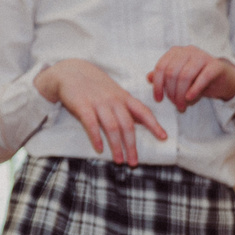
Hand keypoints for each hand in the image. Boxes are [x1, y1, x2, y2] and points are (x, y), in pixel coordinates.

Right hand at [36, 58, 166, 166]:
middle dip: (132, 145)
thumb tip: (143, 120)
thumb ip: (126, 106)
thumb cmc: (95, 85)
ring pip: (112, 127)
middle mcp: (114, 100)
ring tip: (119, 161)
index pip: (143, 111)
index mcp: (123, 97)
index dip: (154, 125)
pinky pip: (91, 124)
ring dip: (117, 146)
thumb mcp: (114, 92)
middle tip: (134, 162)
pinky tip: (99, 149)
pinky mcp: (82, 105)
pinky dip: (96, 138)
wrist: (71, 72)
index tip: (163, 137)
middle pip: (127, 125)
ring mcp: (98, 103)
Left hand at [148, 46, 234, 109]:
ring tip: (182, 106)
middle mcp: (188, 51)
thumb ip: (163, 77)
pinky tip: (190, 99)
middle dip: (171, 92)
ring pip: (185, 76)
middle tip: (175, 104)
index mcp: (176, 52)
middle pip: (172, 72)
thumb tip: (148, 77)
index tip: (158, 100)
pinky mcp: (215, 65)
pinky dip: (194, 90)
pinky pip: (202, 78)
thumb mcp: (178, 78)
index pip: (161, 67)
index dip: (157, 85)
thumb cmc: (197, 79)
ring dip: (181, 94)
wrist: (222, 79)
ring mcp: (202, 56)